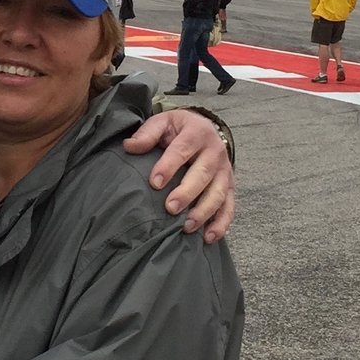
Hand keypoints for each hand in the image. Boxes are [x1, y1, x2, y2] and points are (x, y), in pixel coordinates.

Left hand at [125, 109, 235, 241]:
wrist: (204, 129)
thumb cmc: (179, 129)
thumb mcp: (163, 122)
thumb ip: (148, 133)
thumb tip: (130, 146)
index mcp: (197, 133)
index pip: (183, 149)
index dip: (169, 166)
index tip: (154, 183)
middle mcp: (215, 152)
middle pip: (203, 173)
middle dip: (187, 192)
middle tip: (170, 208)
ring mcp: (225, 171)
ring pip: (218, 193)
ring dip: (204, 211)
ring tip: (187, 226)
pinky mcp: (230, 187)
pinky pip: (229, 207)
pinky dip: (221, 223)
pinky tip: (208, 237)